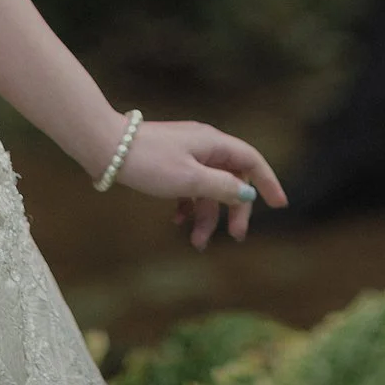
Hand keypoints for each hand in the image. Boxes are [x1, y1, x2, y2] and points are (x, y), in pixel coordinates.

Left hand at [108, 117, 287, 247]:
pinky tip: (177, 221)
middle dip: (234, 209)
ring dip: (207, 215)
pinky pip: (189, 188)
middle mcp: (203, 146)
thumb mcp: (190, 179)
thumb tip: (247, 194)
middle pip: (232, 179)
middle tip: (234, 236)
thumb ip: (221, 187)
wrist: (106, 148)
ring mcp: (185, 155)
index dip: (267, 182)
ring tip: (196, 241)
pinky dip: (188, 206)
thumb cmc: (149, 161)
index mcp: (213, 144)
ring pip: (208, 188)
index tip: (279, 205)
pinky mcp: (169, 164)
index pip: (251, 161)